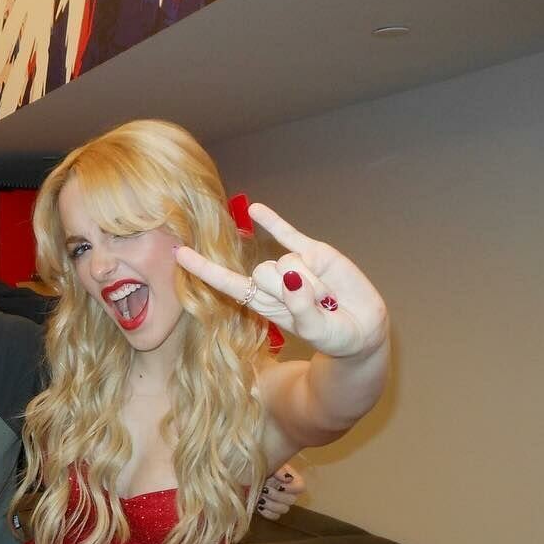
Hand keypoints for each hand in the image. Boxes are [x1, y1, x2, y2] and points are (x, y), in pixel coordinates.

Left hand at [176, 203, 387, 359]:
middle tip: (318, 306)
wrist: (364, 328)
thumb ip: (302, 307)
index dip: (204, 269)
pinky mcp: (314, 253)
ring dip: (311, 282)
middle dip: (290, 289)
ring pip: (286, 260)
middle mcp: (272, 283)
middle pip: (263, 271)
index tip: (179, 254)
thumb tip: (291, 275)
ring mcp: (292, 265)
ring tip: (328, 297)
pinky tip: (255, 209)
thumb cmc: (334, 335)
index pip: (226, 283)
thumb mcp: (317, 329)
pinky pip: (289, 233)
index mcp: (263, 304)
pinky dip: (272, 222)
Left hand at [257, 463, 304, 519]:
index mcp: (293, 481)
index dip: (291, 489)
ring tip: (260, 497)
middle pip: (291, 500)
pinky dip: (266, 512)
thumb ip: (280, 471)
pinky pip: (275, 516)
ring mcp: (282, 503)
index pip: (301, 487)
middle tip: (264, 489)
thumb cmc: (262, 469)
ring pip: (283, 509)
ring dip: (270, 504)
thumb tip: (288, 478)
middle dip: (276, 496)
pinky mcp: (273, 511)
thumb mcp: (271, 465)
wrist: (248, 477)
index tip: (279, 485)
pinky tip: (258, 505)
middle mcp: (290, 493)